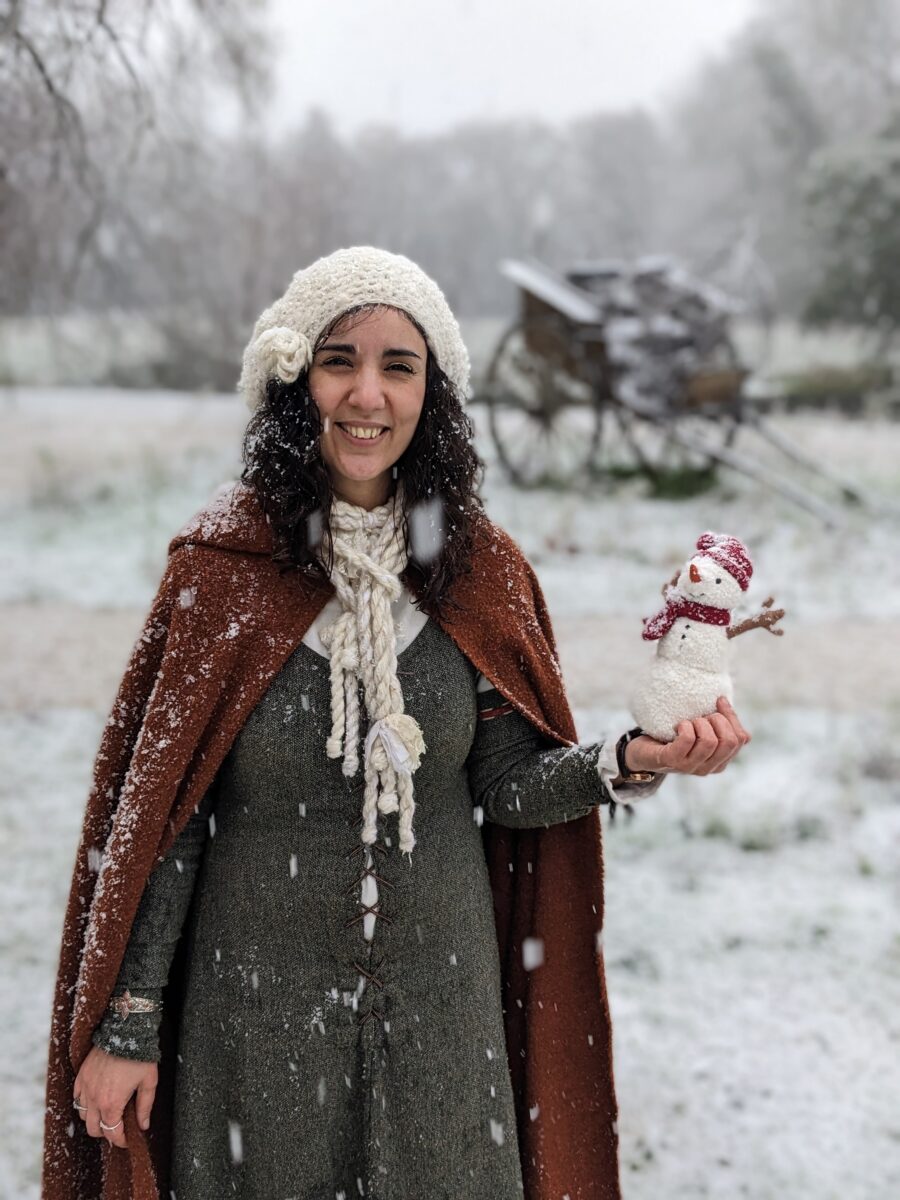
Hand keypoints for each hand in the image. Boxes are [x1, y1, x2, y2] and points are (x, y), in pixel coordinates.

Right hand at [72, 1045, 157, 1148]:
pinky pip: (77, 1098)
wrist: (125, 1031)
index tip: (127, 1140)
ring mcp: (85, 1087)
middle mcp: (94, 1099)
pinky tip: (95, 1100)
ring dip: (94, 1119)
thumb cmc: (140, 1057)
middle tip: (118, 1128)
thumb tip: (143, 1125)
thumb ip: (145, 1106)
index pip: (112, 1133)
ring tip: (107, 1114)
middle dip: (106, 1133)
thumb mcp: (149, 1082)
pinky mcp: (81, 1076)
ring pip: (83, 1115)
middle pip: (94, 1129)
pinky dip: (84, 1104)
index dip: (120, 1141)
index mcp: (111, 1103)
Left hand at [625, 697, 750, 776]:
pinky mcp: (672, 761)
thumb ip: (714, 722)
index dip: (732, 716)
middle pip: (730, 741)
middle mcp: (709, 767)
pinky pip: (687, 740)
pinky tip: (678, 726)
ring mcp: (690, 767)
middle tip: (703, 715)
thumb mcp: (699, 730)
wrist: (642, 754)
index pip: (742, 738)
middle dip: (718, 720)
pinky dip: (685, 727)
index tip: (718, 701)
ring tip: (690, 721)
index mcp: (721, 760)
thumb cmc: (674, 738)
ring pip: (710, 741)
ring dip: (700, 723)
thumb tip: (723, 700)